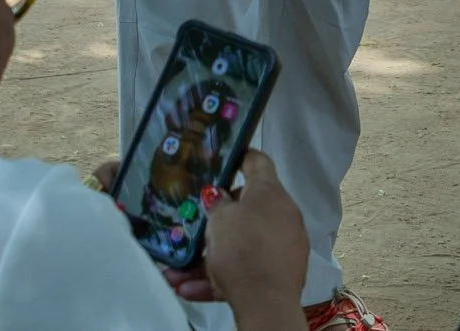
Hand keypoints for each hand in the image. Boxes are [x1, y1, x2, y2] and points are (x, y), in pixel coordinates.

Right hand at [162, 151, 309, 325]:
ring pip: (240, 245)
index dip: (239, 158)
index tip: (221, 161)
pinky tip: (188, 290)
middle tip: (191, 230)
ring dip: (207, 258)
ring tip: (176, 273)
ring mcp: (283, 243)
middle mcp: (282, 213)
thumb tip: (220, 196)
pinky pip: (245, 269)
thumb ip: (217, 205)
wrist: (268, 301)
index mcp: (270, 192)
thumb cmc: (243, 248)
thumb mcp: (219, 220)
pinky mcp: (280, 271)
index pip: (257, 163)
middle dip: (215, 222)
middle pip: (246, 209)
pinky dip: (218, 278)